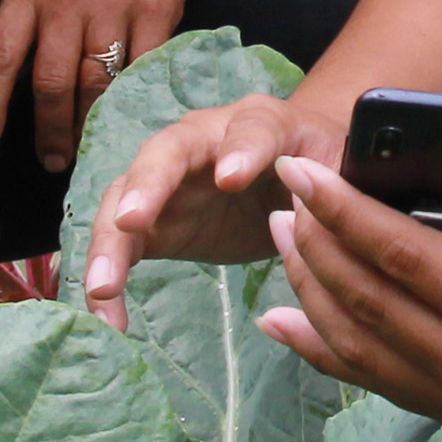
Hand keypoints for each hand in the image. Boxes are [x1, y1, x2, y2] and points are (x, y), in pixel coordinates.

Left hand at [0, 0, 206, 172]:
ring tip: (84, 149)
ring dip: (88, 126)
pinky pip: (142, 70)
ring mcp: (115, 6)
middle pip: (51, 84)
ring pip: (96, 86)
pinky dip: (133, 100)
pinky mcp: (158, 11)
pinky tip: (128, 118)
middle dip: (47, 133)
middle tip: (50, 162)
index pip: (0, 58)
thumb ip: (18, 11)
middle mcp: (68, 0)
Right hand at [83, 91, 340, 321]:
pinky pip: (120, 243)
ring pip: (126, 198)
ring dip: (109, 243)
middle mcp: (202, 140)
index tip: (229, 179)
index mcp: (261, 122)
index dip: (241, 149)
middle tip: (131, 221)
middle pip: (165, 152)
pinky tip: (107, 319)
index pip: (251, 128)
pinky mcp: (152, 221)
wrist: (291, 181)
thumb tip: (314, 213)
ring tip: (101, 291)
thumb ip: (333, 190)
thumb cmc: (319, 170)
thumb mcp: (340, 175)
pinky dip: (108, 277)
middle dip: (148, 186)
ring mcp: (167, 179)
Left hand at [255, 138, 441, 431]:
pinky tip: (281, 323)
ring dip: (310, 292)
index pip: (404, 260)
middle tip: (283, 195)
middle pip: (368, 304)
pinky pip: (377, 383)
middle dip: (315, 246)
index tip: (302, 172)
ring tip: (283, 236)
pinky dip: (323, 353)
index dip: (345, 213)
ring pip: (360, 348)